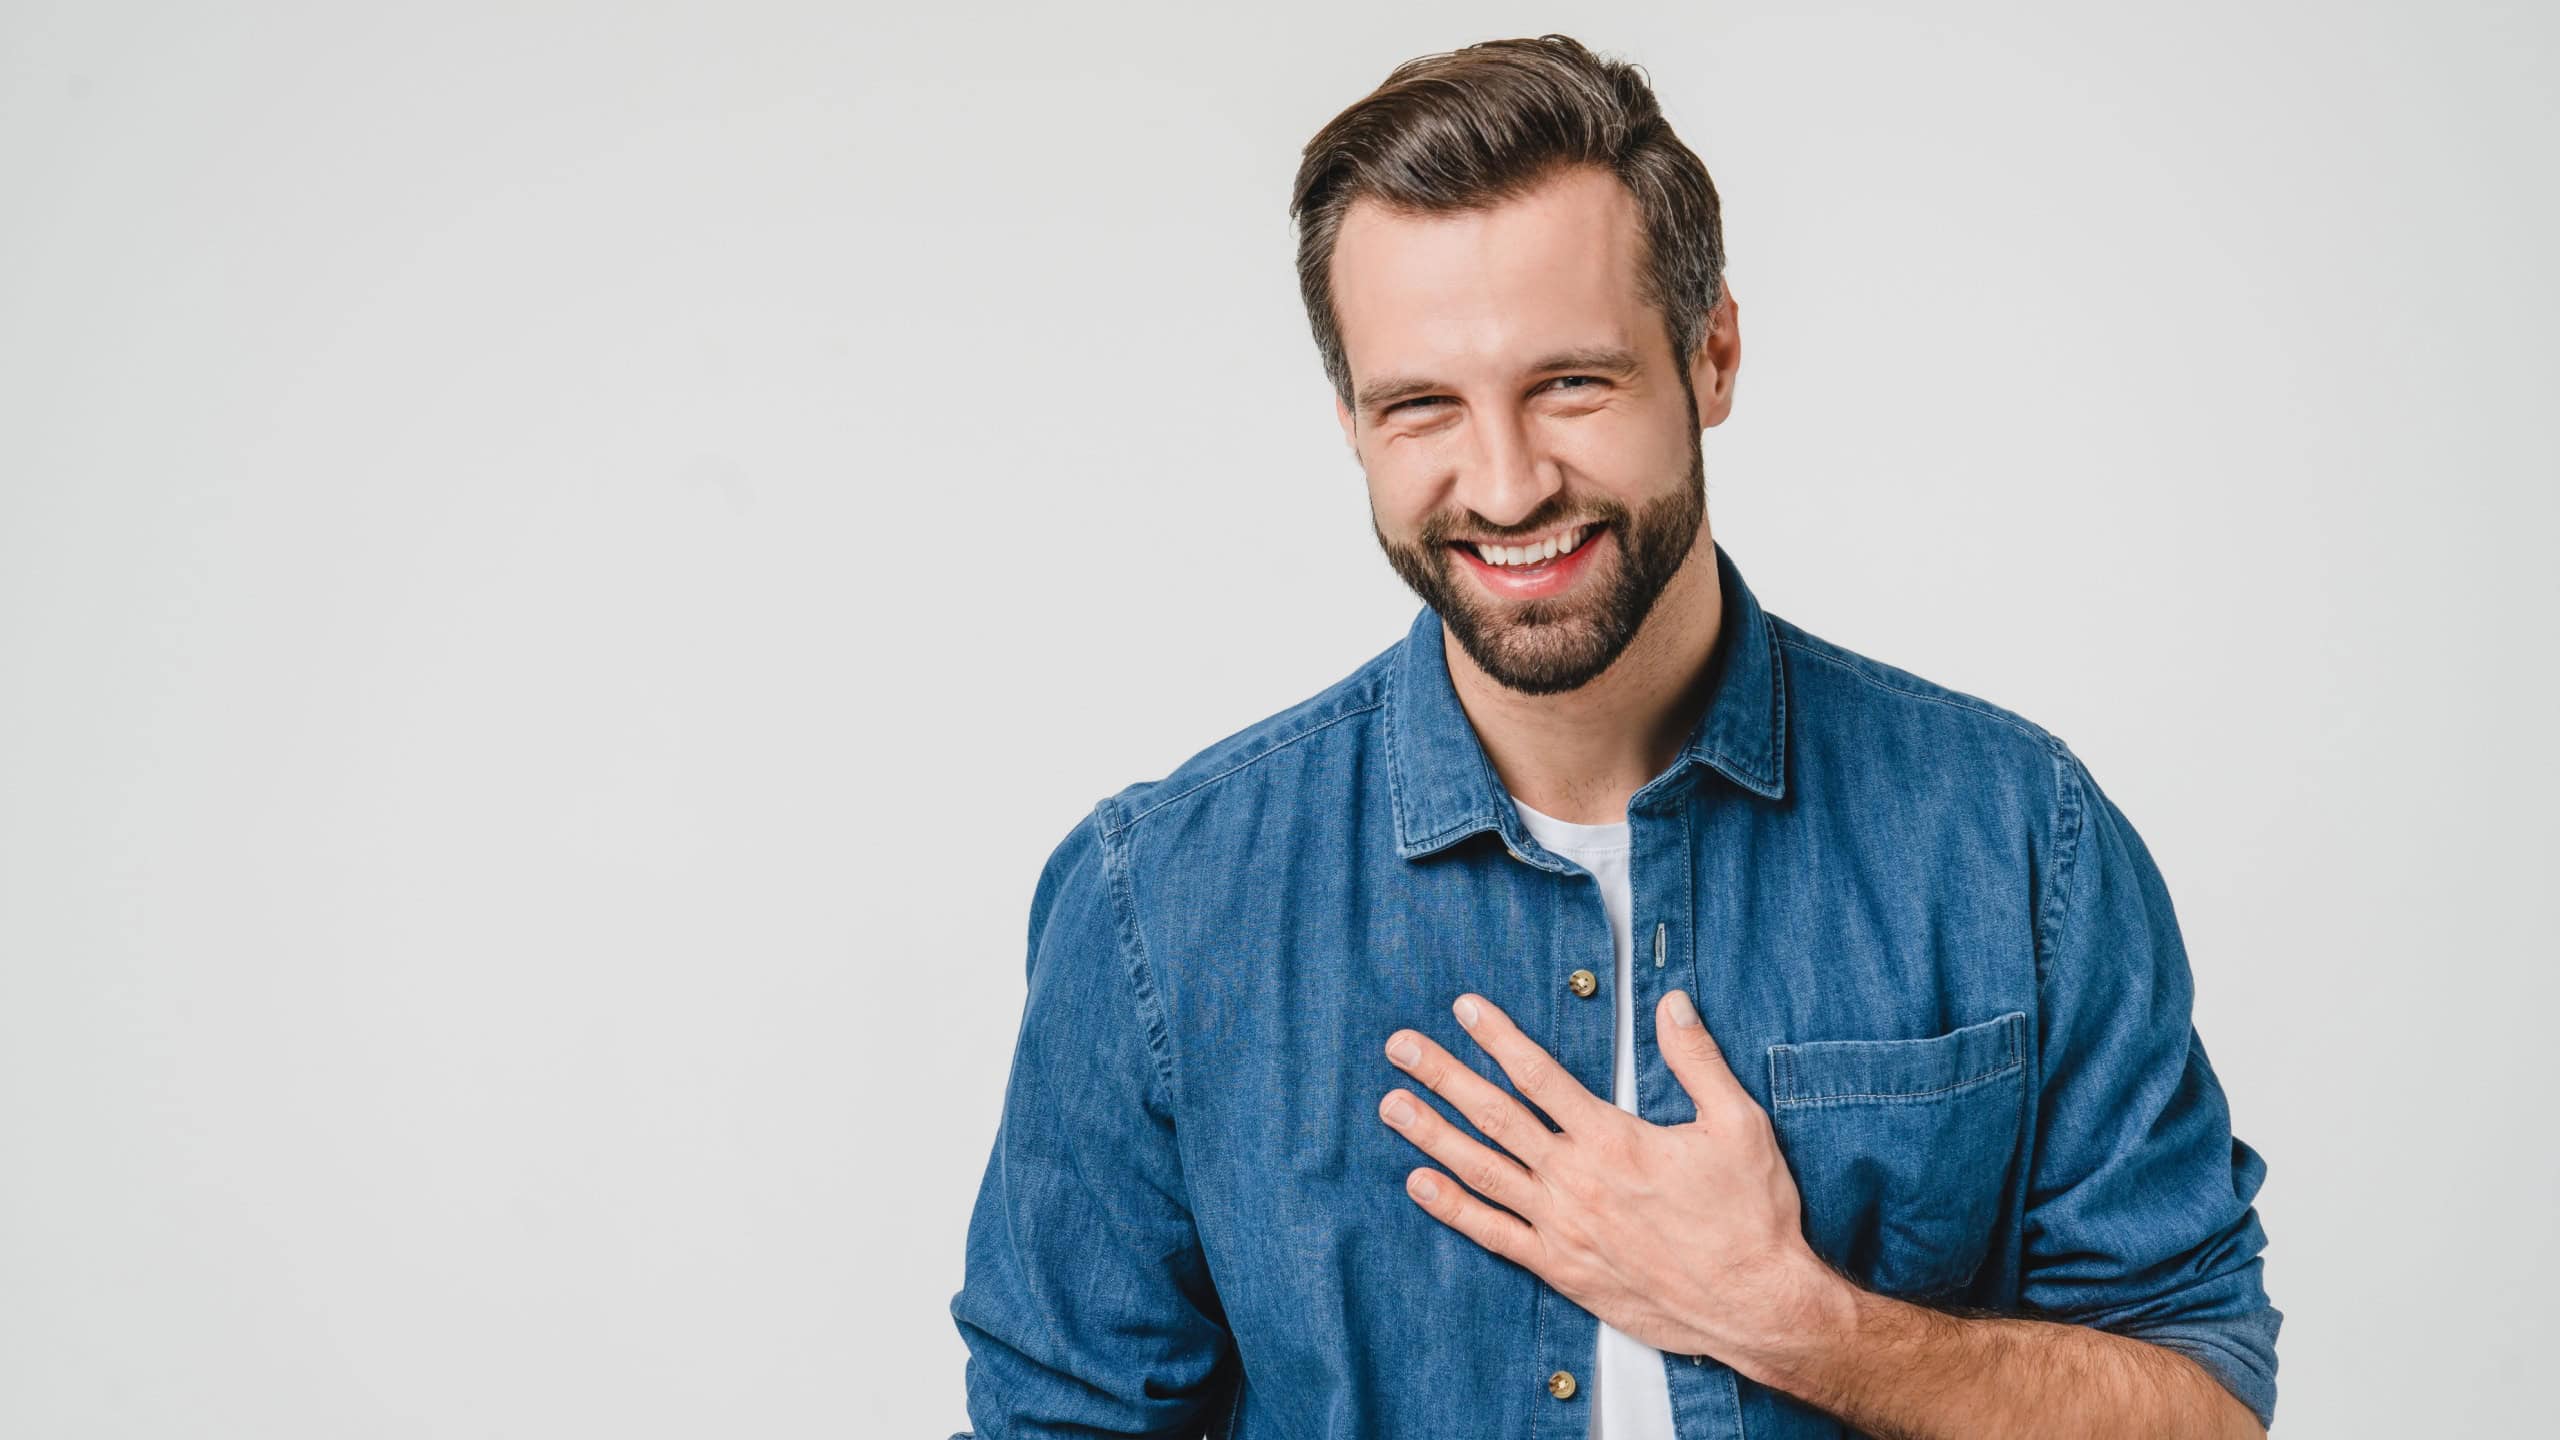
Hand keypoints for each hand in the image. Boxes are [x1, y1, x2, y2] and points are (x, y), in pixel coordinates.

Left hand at [1378, 988, 1847, 1369]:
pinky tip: (1418, 1185)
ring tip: (1393, 1105)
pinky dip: (1452, 1209)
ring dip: (1433, 1135)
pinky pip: (1494, 1234)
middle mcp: (1576, 1180)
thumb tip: (1672, 1004)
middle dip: (1443, 1076)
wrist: (1756, 1304)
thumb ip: (1697, 1060)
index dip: (1498, 1037)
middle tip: (1400, 1047)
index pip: (1539, 1074)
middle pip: (1495, 1116)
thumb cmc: (1751, 1216)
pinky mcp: (1562, 1268)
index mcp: (1613, 1139)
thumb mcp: (1738, 1124)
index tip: (1464, 1009)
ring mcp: (1562, 1227)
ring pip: (1482, 1171)